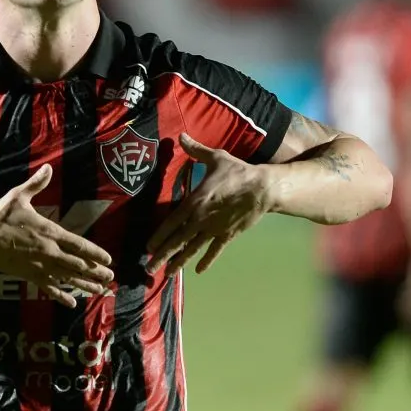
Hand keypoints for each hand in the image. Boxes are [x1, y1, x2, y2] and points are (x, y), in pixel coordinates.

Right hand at [0, 164, 113, 307]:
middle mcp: (49, 252)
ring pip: (67, 278)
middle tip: (109, 277)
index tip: (108, 259)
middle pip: (78, 264)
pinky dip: (61, 297)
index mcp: (50, 233)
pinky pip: (49, 289)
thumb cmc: (0, 217)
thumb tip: (48, 167)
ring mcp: (40, 267)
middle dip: (95, 271)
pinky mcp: (29, 277)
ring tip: (99, 290)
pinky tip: (72, 303)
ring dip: (84, 284)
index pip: (79, 244)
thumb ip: (36, 184)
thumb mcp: (18, 196)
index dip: (95, 253)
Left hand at [147, 133, 273, 275]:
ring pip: (193, 248)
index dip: (159, 236)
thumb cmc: (237, 171)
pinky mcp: (228, 234)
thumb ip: (195, 150)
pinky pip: (215, 249)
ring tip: (168, 273)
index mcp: (194, 201)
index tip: (148, 247)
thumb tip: (180, 136)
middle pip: (178, 240)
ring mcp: (215, 229)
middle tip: (149, 269)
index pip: (171, 222)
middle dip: (163, 255)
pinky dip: (207, 260)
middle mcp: (201, 219)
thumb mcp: (215, 157)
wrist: (262, 188)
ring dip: (180, 261)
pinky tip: (198, 270)